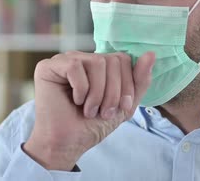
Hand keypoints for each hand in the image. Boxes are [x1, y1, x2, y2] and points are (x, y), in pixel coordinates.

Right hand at [23, 51, 155, 169]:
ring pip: (97, 62)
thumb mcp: (124, 104)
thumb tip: (151, 54)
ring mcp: (65, 60)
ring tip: (89, 109)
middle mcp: (82, 58)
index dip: (126, 84)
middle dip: (113, 92)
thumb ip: (139, 80)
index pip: (123, 59)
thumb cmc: (92, 125)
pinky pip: (76, 66)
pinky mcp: (48, 66)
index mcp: (99, 65)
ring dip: (97, 93)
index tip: (119, 107)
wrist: (68, 145)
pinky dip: (80, 89)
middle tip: (102, 112)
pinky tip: (75, 101)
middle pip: (112, 60)